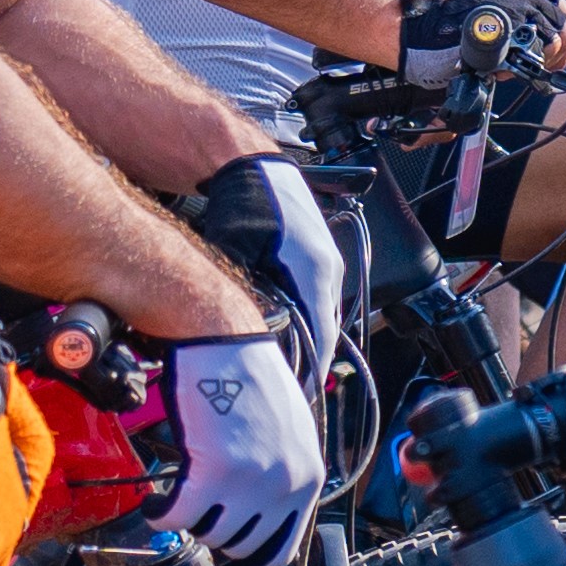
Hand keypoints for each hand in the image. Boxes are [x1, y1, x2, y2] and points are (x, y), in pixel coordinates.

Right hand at [151, 328, 322, 565]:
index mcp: (307, 477)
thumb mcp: (285, 433)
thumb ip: (277, 478)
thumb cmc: (246, 377)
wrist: (222, 338)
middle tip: (192, 516)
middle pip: (239, 545)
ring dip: (188, 520)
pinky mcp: (216, 468)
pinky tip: (156, 501)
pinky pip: (180, 516)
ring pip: (209, 532)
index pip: (280, 550)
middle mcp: (286, 482)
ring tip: (177, 497)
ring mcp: (253, 478)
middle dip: (211, 536)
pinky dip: (162, 514)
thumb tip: (253, 521)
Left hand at [186, 153, 347, 394]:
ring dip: (310, 340)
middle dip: (311, 363)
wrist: (258, 168)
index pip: (321, 338)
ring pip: (322, 314)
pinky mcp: (320, 257)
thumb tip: (242, 333)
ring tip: (290, 366)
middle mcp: (329, 271)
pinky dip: (307, 318)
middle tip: (292, 390)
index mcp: (314, 273)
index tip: (301, 396)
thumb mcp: (237, 255)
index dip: (311, 372)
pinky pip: (318, 298)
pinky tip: (288, 329)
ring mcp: (329, 263)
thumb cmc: (246, 204)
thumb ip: (246, 295)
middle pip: (325, 330)